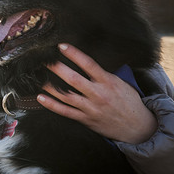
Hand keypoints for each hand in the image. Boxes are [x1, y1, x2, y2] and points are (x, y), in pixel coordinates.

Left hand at [37, 43, 156, 143]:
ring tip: (35, 76)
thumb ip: (103, 73)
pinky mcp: (86, 120)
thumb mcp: (121, 83)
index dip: (74, 54)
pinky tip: (39, 97)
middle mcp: (98, 94)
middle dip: (56, 68)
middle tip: (42, 60)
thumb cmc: (128, 102)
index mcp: (108, 82)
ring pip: (66, 95)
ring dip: (49, 85)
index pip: (89, 64)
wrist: (138, 128)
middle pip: (73, 79)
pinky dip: (51, 105)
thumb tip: (85, 59)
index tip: (61, 46)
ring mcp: (91, 108)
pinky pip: (65, 112)